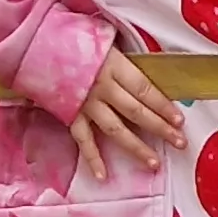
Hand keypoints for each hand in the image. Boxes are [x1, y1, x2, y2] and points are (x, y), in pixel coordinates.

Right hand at [67, 50, 185, 181]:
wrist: (37, 44)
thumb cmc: (75, 40)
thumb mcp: (105, 42)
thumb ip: (124, 62)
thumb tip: (149, 77)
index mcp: (114, 65)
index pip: (145, 89)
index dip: (163, 106)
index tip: (179, 120)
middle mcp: (102, 86)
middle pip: (136, 112)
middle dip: (160, 128)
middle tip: (180, 143)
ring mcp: (85, 103)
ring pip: (115, 129)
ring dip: (135, 147)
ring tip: (154, 163)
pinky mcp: (70, 113)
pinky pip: (83, 139)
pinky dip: (92, 158)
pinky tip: (102, 176)